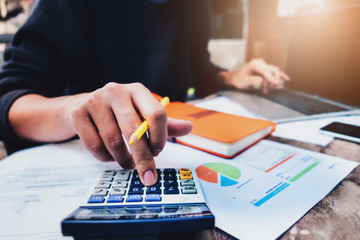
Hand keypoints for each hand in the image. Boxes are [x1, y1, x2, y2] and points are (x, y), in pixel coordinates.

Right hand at [67, 82, 191, 185]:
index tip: (158, 151)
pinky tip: (110, 157)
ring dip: (123, 160)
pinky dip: (105, 158)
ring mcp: (95, 100)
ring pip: (113, 140)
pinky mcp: (78, 113)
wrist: (81, 106)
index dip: (160, 137)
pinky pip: (94, 145)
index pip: (156, 113)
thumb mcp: (142, 114)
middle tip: (148, 176)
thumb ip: (165, 123)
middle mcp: (116, 91)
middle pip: (134, 130)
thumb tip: (189, 127)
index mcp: (137, 90)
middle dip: (143, 158)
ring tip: (128, 164)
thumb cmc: (119, 113)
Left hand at [226, 58, 289, 93]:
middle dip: (276, 78)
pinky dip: (277, 77)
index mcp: (254, 64)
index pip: (265, 71)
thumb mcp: (243, 81)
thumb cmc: (239, 79)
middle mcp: (259, 62)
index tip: (276, 83)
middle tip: (278, 87)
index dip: (271, 78)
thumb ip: (252, 81)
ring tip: (276, 88)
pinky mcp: (264, 68)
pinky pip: (273, 72)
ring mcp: (262, 65)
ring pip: (274, 71)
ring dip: (276, 80)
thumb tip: (261, 80)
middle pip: (272, 69)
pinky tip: (286, 79)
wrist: (236, 78)